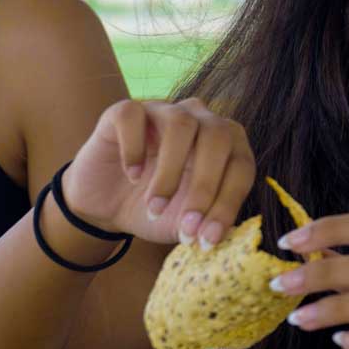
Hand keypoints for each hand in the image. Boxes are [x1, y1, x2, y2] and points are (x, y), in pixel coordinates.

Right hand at [60, 99, 254, 247]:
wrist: (107, 204)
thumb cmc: (155, 209)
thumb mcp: (184, 223)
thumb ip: (207, 223)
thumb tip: (226, 235)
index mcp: (225, 146)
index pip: (241, 166)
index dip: (229, 203)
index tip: (208, 239)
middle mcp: (200, 120)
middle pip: (218, 138)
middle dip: (205, 187)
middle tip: (186, 227)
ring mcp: (163, 110)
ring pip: (181, 124)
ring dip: (170, 173)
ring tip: (154, 207)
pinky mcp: (125, 111)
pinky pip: (134, 116)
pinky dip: (135, 149)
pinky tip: (132, 176)